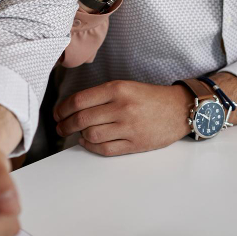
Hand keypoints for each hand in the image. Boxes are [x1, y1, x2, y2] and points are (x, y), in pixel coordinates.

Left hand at [54, 80, 191, 155]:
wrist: (179, 109)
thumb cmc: (149, 98)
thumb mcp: (125, 87)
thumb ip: (101, 96)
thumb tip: (73, 108)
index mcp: (117, 89)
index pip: (79, 100)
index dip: (62, 109)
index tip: (57, 113)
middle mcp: (122, 107)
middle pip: (82, 119)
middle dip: (65, 125)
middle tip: (60, 127)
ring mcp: (129, 127)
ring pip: (91, 134)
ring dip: (79, 136)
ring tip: (76, 134)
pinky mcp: (136, 143)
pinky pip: (106, 149)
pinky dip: (92, 147)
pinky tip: (88, 142)